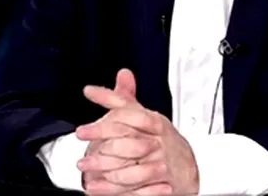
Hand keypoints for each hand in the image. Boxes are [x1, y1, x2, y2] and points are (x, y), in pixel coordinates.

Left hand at [73, 69, 197, 194]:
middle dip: (102, 154)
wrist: (187, 165)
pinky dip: (115, 191)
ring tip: (86, 174)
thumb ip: (120, 99)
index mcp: (154, 123)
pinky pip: (137, 190)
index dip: (103, 125)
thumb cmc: (160, 138)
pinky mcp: (161, 185)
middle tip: (81, 158)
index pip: (128, 120)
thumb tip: (102, 83)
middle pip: (129, 146)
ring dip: (106, 174)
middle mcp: (157, 144)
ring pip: (132, 172)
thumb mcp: (142, 115)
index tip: (81, 131)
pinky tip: (97, 189)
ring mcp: (160, 165)